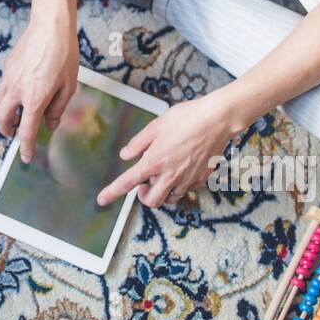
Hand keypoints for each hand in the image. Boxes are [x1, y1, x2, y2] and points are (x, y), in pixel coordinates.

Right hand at [0, 7, 77, 163]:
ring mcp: (9, 78)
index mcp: (34, 98)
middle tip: (13, 135)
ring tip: (14, 116)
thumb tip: (49, 124)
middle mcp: (17, 90)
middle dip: (6, 131)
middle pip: (2, 119)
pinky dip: (6, 98)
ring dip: (3, 114)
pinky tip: (18, 95)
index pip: (25, 131)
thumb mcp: (68, 86)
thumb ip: (57, 109)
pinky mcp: (7, 67)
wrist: (51, 26)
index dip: (25, 148)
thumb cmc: (64, 54)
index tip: (26, 156)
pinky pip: (2, 89)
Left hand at [97, 89, 247, 207]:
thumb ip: (138, 143)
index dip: (112, 192)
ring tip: (164, 174)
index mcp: (155, 160)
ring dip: (163, 191)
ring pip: (170, 198)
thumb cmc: (187, 118)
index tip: (102, 200)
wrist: (217, 120)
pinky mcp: (201, 179)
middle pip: (152, 201)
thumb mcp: (156, 125)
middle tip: (144, 183)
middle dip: (144, 196)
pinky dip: (179, 185)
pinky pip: (186, 190)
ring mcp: (188, 179)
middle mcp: (171, 174)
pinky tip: (181, 169)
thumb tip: (125, 155)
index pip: (128, 182)